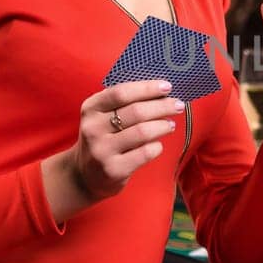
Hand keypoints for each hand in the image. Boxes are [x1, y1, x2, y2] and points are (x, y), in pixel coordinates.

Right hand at [45, 80, 182, 218]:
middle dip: (163, 106)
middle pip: (136, 111)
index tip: (167, 86)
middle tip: (178, 105)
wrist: (84, 176)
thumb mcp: (102, 117)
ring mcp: (102, 150)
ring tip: (170, 125)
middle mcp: (93, 128)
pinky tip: (158, 144)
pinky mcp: (114, 169)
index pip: (121, 93)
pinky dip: (157, 146)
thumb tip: (161, 91)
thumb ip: (125, 103)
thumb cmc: (103, 139)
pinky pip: (145, 152)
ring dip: (163, 125)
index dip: (147, 88)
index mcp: (90, 109)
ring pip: (143, 132)